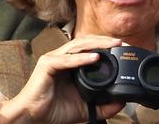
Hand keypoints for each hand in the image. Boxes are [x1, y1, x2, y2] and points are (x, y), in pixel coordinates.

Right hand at [0, 36, 123, 123]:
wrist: (33, 117)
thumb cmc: (55, 109)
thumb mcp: (85, 107)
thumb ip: (103, 105)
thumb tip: (122, 102)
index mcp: (72, 62)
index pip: (92, 47)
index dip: (108, 45)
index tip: (125, 48)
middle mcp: (63, 57)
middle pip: (88, 42)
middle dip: (106, 41)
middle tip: (122, 44)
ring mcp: (54, 59)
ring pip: (78, 45)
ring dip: (98, 44)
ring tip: (113, 45)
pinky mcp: (46, 65)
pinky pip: (66, 60)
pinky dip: (81, 58)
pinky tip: (95, 57)